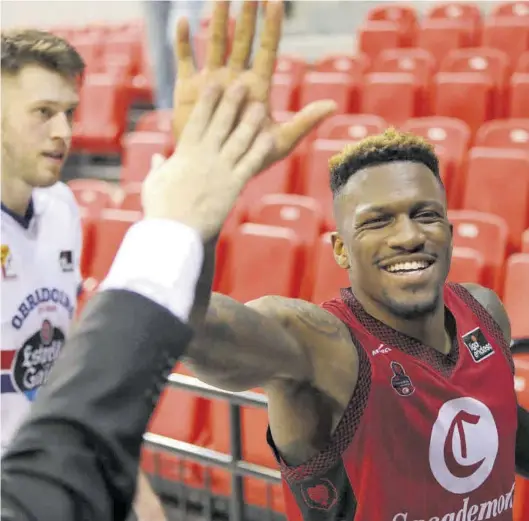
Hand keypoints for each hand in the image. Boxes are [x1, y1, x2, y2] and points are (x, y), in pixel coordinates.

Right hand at [142, 81, 272, 240]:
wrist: (174, 231)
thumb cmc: (161, 209)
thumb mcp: (154, 184)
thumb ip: (158, 168)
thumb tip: (156, 159)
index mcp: (185, 153)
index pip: (198, 120)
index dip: (208, 101)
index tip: (214, 84)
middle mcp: (205, 156)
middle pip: (221, 123)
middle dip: (231, 102)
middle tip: (241, 83)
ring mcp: (220, 170)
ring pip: (239, 140)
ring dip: (251, 121)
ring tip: (261, 105)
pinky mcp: (233, 186)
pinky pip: (250, 164)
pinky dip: (260, 149)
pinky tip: (270, 137)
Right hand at [172, 0, 336, 167]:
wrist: (218, 170)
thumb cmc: (250, 157)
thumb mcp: (280, 140)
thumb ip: (304, 121)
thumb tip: (332, 105)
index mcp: (257, 87)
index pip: (267, 50)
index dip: (271, 26)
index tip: (274, 0)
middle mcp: (235, 78)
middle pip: (242, 41)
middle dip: (246, 16)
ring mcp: (212, 81)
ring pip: (215, 43)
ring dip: (217, 21)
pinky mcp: (189, 89)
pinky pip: (185, 60)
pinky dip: (183, 42)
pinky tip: (184, 22)